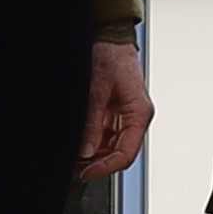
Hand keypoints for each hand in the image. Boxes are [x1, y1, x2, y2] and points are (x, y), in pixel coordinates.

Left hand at [71, 36, 152, 189]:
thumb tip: (86, 150)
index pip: (126, 153)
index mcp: (139, 113)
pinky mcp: (114, 114)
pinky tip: (78, 147)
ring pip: (111, 148)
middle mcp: (134, 118)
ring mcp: (124, 117)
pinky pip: (104, 136)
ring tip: (73, 160)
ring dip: (93, 155)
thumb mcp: (97, 91)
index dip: (106, 167)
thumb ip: (92, 123)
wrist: (109, 39)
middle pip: (119, 153)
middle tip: (75, 169)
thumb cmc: (111, 57)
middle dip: (97, 164)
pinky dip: (91, 144)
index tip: (86, 173)